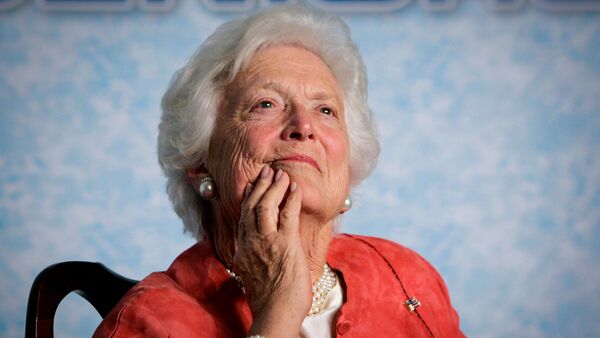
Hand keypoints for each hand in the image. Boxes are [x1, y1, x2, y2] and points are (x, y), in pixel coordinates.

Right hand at [233, 165, 310, 337]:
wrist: (275, 315)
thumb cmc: (269, 302)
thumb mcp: (253, 276)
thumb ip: (253, 260)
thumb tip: (259, 255)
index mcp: (242, 250)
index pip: (243, 217)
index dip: (249, 198)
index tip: (253, 185)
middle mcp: (250, 243)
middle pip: (251, 207)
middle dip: (260, 186)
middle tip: (268, 172)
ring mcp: (266, 242)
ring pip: (265, 206)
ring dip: (274, 187)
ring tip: (281, 174)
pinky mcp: (285, 244)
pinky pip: (287, 214)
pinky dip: (291, 198)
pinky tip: (295, 188)